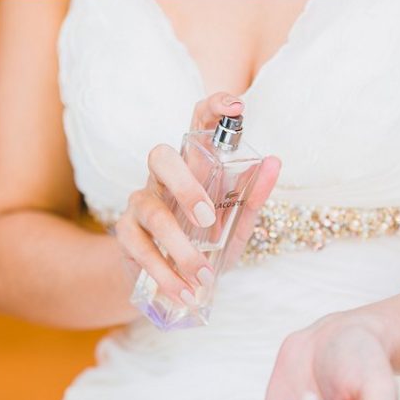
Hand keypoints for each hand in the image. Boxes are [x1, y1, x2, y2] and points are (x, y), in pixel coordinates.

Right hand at [115, 92, 280, 304]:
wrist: (168, 280)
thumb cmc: (204, 244)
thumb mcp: (234, 225)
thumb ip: (252, 198)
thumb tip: (274, 162)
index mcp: (192, 166)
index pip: (197, 125)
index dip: (212, 109)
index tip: (236, 108)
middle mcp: (162, 178)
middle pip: (161, 157)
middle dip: (185, 186)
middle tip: (208, 220)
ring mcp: (140, 203)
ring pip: (151, 212)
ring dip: (179, 248)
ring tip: (203, 276)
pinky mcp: (125, 233)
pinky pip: (139, 248)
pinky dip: (165, 273)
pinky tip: (184, 292)